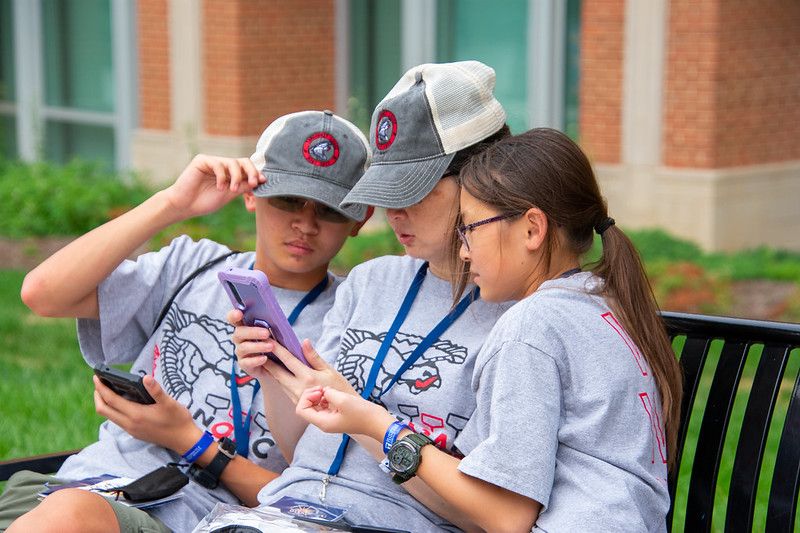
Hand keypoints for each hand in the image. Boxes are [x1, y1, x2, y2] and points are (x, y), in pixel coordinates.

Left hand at [93, 374, 202, 454]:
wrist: (184, 440)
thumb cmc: (178, 421)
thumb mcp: (169, 403)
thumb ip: (156, 390)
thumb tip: (146, 378)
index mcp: (136, 415)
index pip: (111, 400)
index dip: (101, 388)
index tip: (96, 377)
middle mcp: (130, 424)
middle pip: (103, 410)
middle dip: (98, 396)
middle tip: (98, 383)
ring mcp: (131, 430)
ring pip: (110, 416)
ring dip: (105, 404)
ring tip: (107, 391)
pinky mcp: (135, 433)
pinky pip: (118, 421)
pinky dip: (114, 410)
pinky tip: (122, 403)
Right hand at [162, 154, 264, 218]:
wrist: (184, 206)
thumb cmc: (205, 202)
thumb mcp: (229, 195)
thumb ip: (243, 187)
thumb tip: (260, 181)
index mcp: (230, 174)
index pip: (247, 169)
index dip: (256, 174)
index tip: (263, 182)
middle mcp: (223, 166)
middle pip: (243, 161)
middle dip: (251, 171)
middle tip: (254, 183)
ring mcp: (213, 162)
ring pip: (232, 162)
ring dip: (236, 177)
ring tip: (232, 190)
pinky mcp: (202, 160)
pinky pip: (218, 164)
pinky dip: (221, 176)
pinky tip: (219, 188)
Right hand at [227, 308, 272, 382]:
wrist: (274, 364)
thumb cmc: (272, 343)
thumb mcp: (272, 333)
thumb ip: (269, 326)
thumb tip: (275, 319)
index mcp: (244, 327)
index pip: (233, 319)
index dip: (233, 316)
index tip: (239, 313)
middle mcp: (239, 339)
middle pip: (239, 333)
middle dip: (252, 332)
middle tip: (266, 333)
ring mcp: (240, 352)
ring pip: (244, 347)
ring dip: (258, 346)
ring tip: (271, 346)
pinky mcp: (244, 364)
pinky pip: (247, 362)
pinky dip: (256, 360)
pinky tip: (265, 358)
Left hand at [228, 309, 355, 402]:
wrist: (347, 413)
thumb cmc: (342, 389)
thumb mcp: (330, 370)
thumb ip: (314, 357)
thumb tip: (304, 341)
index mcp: (309, 378)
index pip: (289, 361)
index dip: (278, 350)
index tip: (269, 340)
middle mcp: (300, 389)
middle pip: (278, 373)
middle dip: (268, 360)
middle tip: (258, 349)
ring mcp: (297, 398)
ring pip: (279, 382)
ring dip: (271, 370)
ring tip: (263, 358)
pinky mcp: (297, 404)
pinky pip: (284, 389)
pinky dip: (278, 379)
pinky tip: (275, 372)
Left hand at [296, 386, 392, 438]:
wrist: (378, 422)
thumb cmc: (363, 414)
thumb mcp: (343, 400)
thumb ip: (328, 393)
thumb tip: (324, 391)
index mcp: (323, 422)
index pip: (301, 410)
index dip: (306, 397)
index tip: (320, 391)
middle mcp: (324, 422)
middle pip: (306, 407)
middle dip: (311, 395)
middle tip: (323, 388)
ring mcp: (329, 419)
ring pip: (314, 405)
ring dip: (318, 395)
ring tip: (330, 390)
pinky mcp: (336, 415)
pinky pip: (323, 405)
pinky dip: (325, 397)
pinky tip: (334, 393)